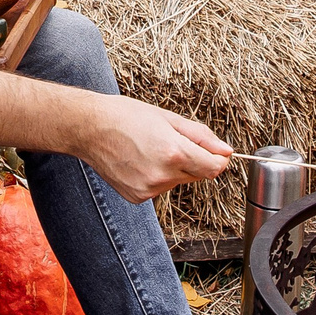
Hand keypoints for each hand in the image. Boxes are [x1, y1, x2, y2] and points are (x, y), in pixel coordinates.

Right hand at [74, 96, 232, 202]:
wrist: (89, 128)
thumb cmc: (126, 116)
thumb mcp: (168, 118)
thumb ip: (201, 136)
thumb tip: (226, 151)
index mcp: (174, 153)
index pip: (214, 167)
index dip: (218, 158)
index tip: (215, 151)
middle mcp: (163, 176)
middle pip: (197, 175)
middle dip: (192, 159)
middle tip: (168, 140)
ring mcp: (149, 189)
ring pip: (177, 181)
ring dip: (173, 169)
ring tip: (148, 149)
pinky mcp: (137, 197)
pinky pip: (159, 188)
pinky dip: (155, 177)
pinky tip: (138, 161)